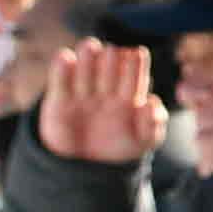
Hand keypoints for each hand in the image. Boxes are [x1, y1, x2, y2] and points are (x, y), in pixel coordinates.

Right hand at [42, 39, 165, 166]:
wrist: (87, 165)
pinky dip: (61, 70)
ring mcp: (82, 94)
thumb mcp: (142, 142)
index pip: (133, 78)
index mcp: (128, 97)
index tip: (138, 53)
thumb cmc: (119, 147)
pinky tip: (65, 56)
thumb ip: (152, 125)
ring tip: (90, 46)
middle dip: (111, 62)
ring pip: (85, 73)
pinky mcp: (59, 101)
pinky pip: (60, 84)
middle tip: (113, 51)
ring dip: (87, 59)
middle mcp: (105, 91)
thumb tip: (153, 102)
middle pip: (109, 72)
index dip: (135, 66)